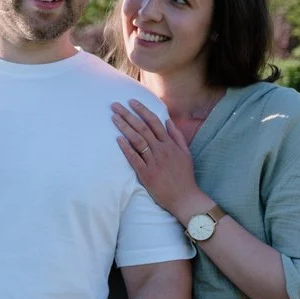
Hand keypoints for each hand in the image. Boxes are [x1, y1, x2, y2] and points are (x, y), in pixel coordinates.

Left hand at [112, 100, 204, 220]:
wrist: (184, 197)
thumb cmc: (184, 176)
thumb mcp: (186, 153)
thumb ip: (177, 136)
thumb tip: (168, 121)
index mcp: (170, 144)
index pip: (154, 122)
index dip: (142, 110)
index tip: (131, 101)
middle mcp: (161, 150)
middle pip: (143, 128)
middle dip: (128, 115)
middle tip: (115, 105)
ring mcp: (154, 162)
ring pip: (137, 140)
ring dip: (125, 127)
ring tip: (114, 118)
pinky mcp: (147, 174)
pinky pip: (134, 159)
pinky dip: (126, 148)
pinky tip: (118, 139)